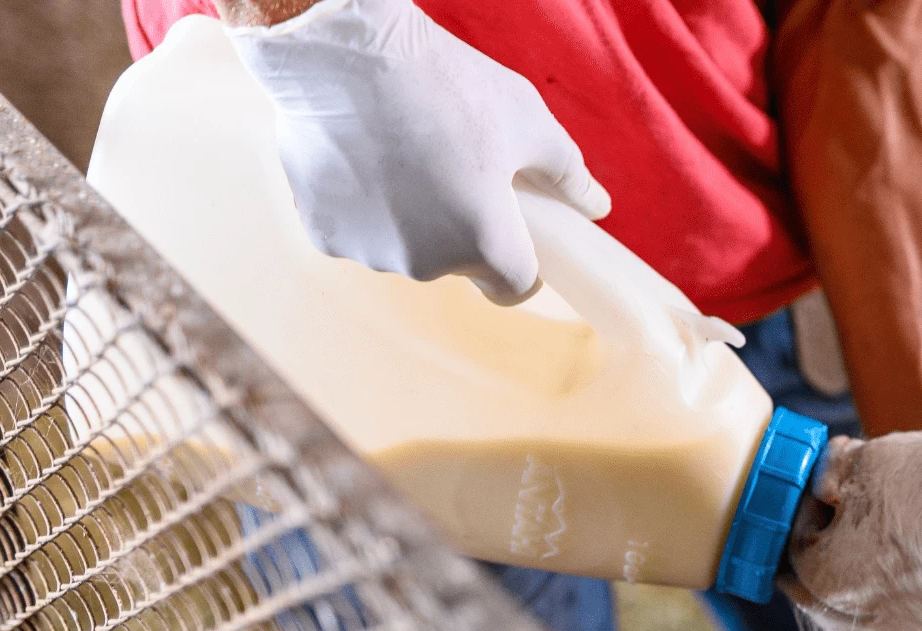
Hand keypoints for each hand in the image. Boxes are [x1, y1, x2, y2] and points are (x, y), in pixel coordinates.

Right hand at [227, 0, 609, 303]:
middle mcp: (424, 262)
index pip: (516, 286)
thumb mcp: (527, 123)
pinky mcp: (322, 233)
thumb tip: (599, 207)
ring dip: (411, 217)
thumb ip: (567, 175)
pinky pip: (358, 230)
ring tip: (406, 154)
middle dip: (463, 226)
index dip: (521, 257)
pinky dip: (364, 205)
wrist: (341, 53)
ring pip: (405, 247)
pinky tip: (364, 157)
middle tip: (455, 165)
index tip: (513, 223)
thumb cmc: (444, 84)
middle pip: (458, 262)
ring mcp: (369, 251)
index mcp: (483, 243)